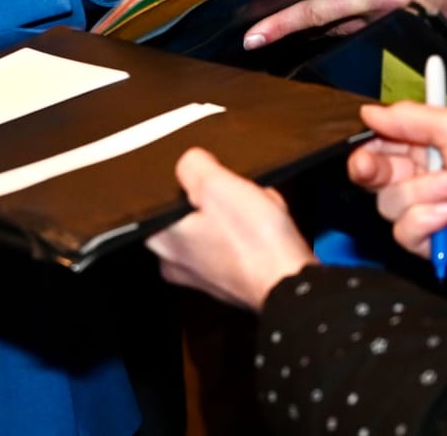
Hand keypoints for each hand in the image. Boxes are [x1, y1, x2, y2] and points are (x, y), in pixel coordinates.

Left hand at [146, 147, 318, 311]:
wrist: (293, 285)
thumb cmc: (254, 242)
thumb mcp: (217, 185)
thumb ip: (193, 167)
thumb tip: (190, 162)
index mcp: (164, 242)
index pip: (153, 206)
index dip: (177, 186)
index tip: (199, 179)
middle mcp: (178, 264)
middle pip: (189, 215)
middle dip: (215, 199)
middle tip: (233, 193)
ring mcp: (207, 277)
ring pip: (217, 228)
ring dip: (237, 214)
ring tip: (255, 209)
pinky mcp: (235, 282)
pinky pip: (238, 245)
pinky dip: (252, 234)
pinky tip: (268, 227)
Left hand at [242, 0, 446, 49]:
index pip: (318, 11)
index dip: (282, 24)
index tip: (253, 38)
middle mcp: (384, 17)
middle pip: (332, 25)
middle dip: (304, 25)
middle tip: (271, 27)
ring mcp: (402, 29)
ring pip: (357, 28)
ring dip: (337, 21)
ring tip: (310, 15)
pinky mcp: (419, 31)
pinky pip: (384, 26)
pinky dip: (370, 18)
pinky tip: (367, 6)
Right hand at [348, 102, 446, 283]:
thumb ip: (408, 119)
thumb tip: (369, 112)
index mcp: (428, 148)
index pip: (382, 148)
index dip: (367, 150)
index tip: (363, 152)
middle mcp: (424, 179)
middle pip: (375, 178)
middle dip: (373, 172)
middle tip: (372, 170)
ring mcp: (428, 211)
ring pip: (389, 205)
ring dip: (418, 194)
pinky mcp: (433, 242)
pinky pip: (405, 234)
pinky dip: (423, 222)